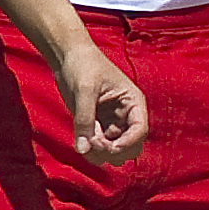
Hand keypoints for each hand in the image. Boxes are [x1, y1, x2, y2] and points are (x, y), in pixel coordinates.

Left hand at [53, 41, 147, 163]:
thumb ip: (84, 118)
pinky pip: (98, 149)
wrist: (68, 56)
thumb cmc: (82, 64)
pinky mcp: (97, 127)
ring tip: (85, 136)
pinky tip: (81, 136)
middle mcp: (125, 116)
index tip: (111, 146)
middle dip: (112, 150)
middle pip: (130, 148)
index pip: (141, 130)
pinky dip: (90, 149)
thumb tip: (83, 149)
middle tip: (93, 140)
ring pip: (114, 153)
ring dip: (100, 153)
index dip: (129, 143)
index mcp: (132, 102)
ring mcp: (111, 123)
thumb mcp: (84, 89)